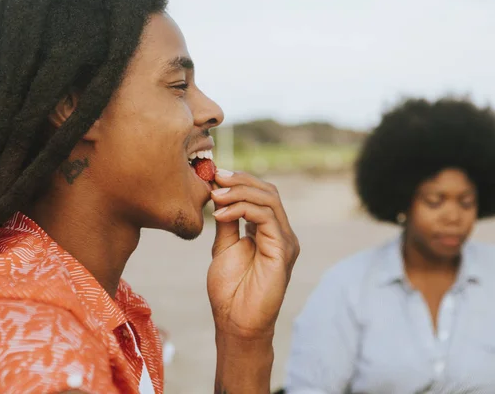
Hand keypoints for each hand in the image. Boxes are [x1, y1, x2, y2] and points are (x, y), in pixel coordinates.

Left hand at [208, 169, 298, 339]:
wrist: (236, 322)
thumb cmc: (230, 290)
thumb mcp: (224, 246)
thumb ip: (227, 221)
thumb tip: (218, 193)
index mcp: (268, 231)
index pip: (260, 194)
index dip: (238, 180)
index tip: (212, 174)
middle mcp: (280, 233)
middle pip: (268, 191)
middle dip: (240, 180)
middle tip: (214, 177)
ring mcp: (285, 241)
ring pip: (269, 200)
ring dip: (239, 192)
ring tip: (215, 196)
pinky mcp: (284, 251)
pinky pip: (268, 218)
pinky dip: (243, 209)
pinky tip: (221, 215)